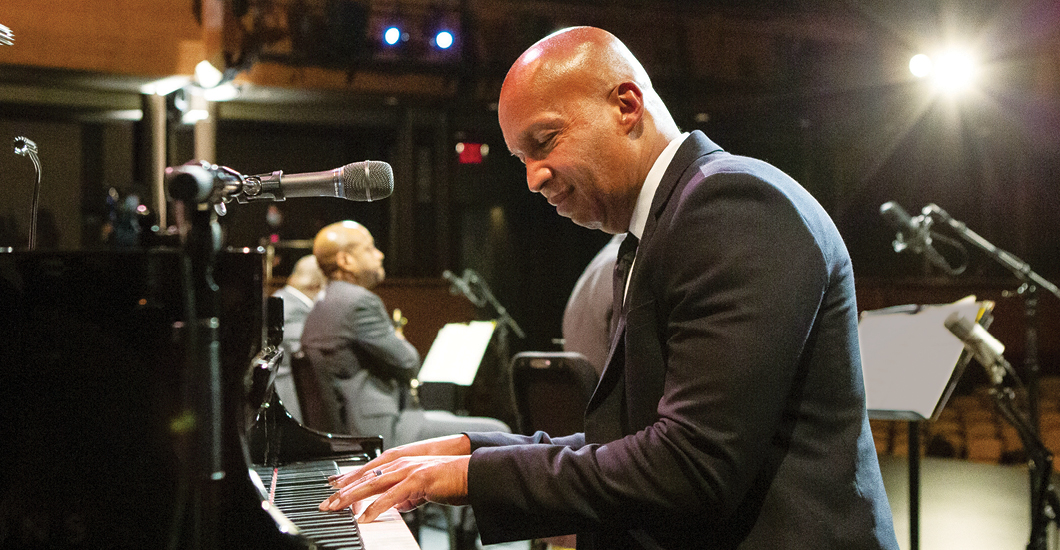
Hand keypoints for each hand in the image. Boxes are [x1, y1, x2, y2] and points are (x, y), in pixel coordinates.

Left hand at [320, 435, 471, 521]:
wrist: (473, 474)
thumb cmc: (452, 481)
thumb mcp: (424, 490)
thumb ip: (409, 496)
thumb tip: (398, 506)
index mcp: (403, 464)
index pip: (369, 472)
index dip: (350, 481)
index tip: (333, 491)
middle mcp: (402, 464)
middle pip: (366, 477)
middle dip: (343, 491)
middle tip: (327, 502)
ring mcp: (409, 470)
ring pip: (373, 484)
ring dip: (352, 497)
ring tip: (337, 508)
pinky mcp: (418, 480)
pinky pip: (392, 496)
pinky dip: (376, 506)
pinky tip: (365, 516)